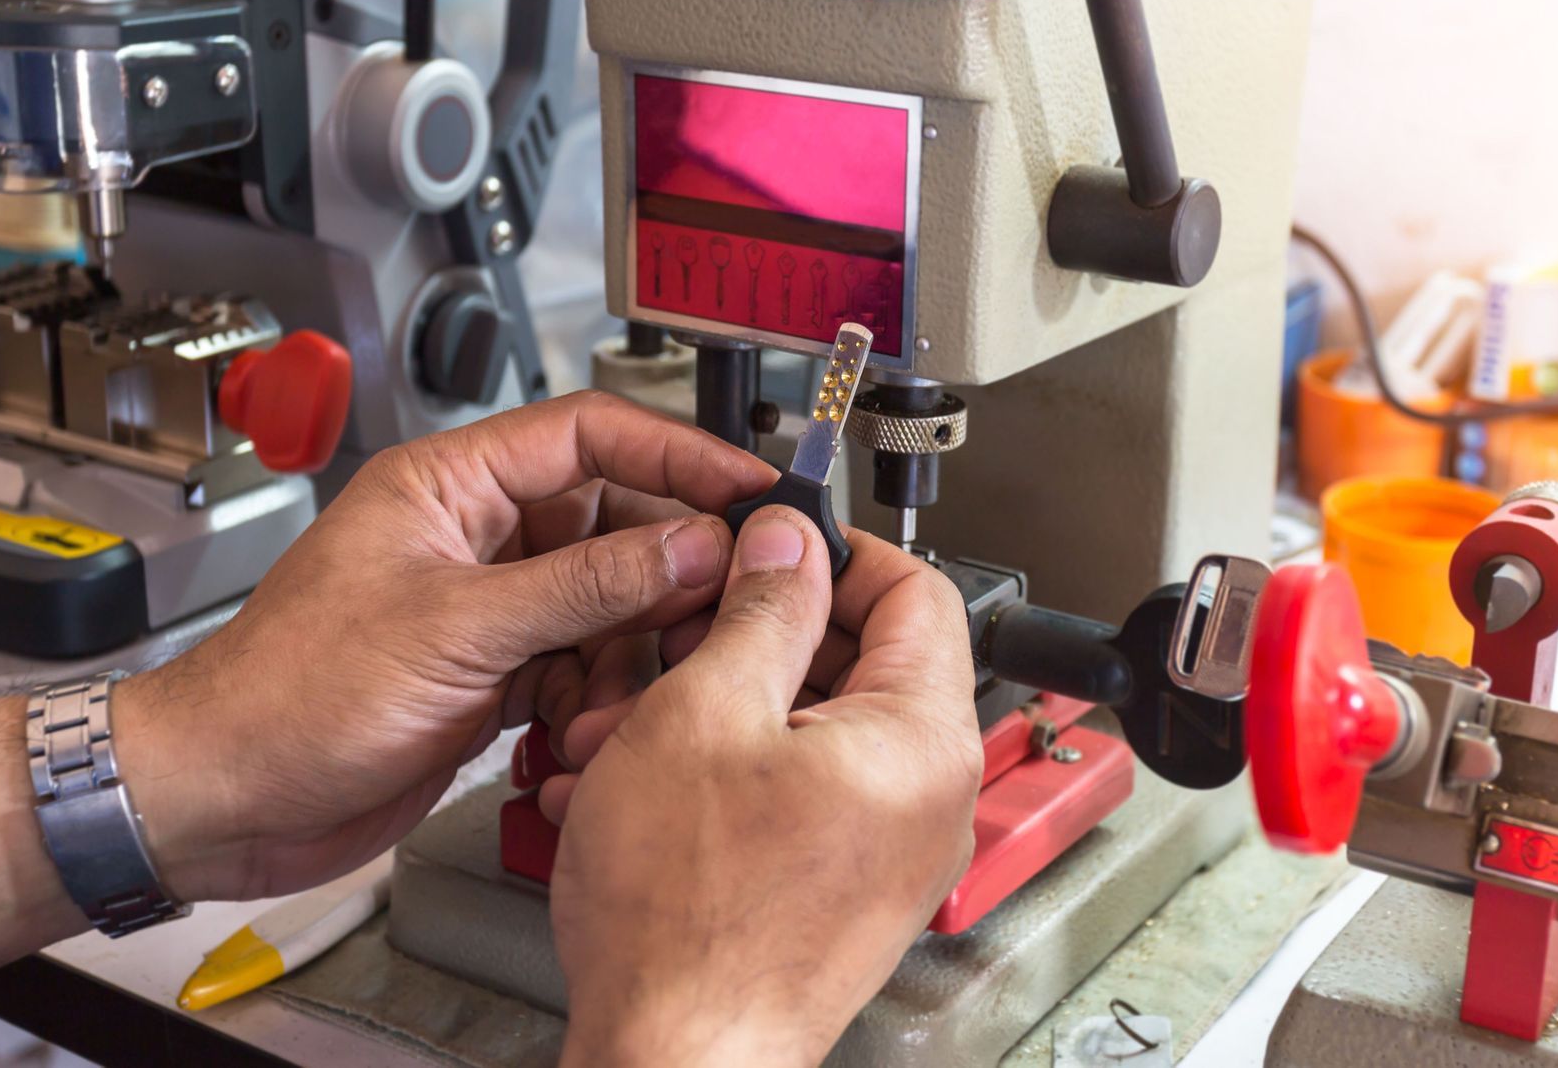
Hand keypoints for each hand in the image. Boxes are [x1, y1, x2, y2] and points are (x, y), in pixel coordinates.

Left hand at [111, 392, 773, 903]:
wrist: (224, 802)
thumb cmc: (288, 697)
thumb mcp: (458, 629)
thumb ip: (588, 585)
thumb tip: (695, 545)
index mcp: (452, 485)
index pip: (592, 434)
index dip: (679, 454)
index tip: (750, 486)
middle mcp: (478, 536)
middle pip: (616, 523)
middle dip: (669, 570)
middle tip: (729, 600)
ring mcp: (489, 607)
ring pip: (609, 604)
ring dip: (629, 653)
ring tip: (626, 694)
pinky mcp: (492, 673)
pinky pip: (582, 666)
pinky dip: (595, 699)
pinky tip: (581, 732)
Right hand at [542, 508, 982, 1066]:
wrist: (672, 1064)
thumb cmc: (688, 920)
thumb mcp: (704, 713)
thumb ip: (760, 609)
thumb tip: (790, 541)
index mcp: (922, 736)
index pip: (916, 588)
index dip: (836, 549)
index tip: (771, 543)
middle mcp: (927, 795)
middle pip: (860, 658)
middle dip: (753, 637)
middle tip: (678, 632)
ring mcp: (889, 849)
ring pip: (812, 729)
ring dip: (719, 708)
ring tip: (629, 722)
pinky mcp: (844, 889)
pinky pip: (797, 794)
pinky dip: (724, 773)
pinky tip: (640, 783)